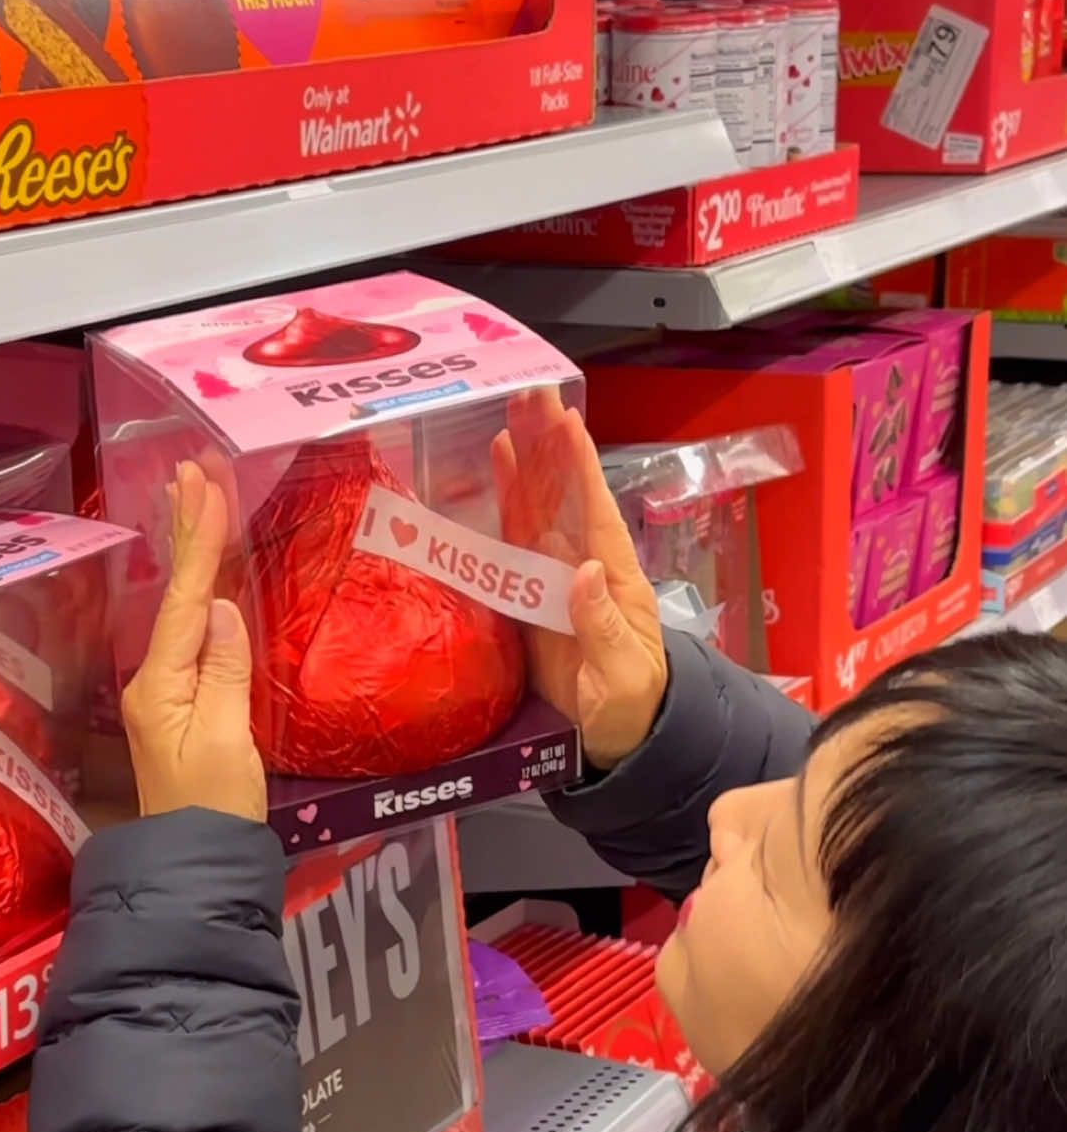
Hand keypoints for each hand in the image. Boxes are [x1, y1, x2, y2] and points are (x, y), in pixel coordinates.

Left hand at [121, 462, 267, 822]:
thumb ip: (224, 674)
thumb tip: (219, 608)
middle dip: (187, 531)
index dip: (199, 543)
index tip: (206, 487)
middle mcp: (156, 680)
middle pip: (174, 593)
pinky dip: (199, 590)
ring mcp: (167, 691)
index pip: (183, 599)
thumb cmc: (215, 808)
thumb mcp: (225, 742)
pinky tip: (204, 574)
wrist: (197, 863)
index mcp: (161, 684)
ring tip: (193, 498)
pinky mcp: (185, 703)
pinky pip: (190, 631)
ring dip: (190, 552)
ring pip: (180, 607)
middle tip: (193, 471)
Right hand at [493, 389, 668, 772]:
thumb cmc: (632, 707)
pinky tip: (499, 464)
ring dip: (527, 459)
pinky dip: (508, 499)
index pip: (595, 511)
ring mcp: (556, 576)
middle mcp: (584, 565)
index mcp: (613, 578)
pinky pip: (516, 539)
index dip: (579, 466)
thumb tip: (585, 572)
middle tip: (530, 393)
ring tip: (511, 412)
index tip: (566, 421)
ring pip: (539, 506)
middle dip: (549, 444)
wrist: (620, 738)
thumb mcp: (622, 675)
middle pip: (564, 494)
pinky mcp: (531, 595)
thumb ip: (602, 626)